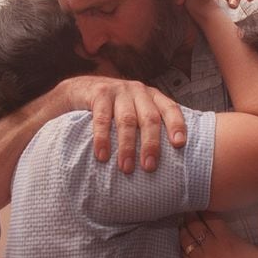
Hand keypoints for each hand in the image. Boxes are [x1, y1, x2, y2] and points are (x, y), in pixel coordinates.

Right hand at [64, 75, 186, 173]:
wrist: (78, 91)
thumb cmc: (113, 109)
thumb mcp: (134, 112)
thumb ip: (147, 127)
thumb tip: (167, 164)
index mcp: (152, 97)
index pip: (170, 108)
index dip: (176, 125)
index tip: (179, 144)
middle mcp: (138, 91)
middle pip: (150, 118)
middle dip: (150, 144)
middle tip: (149, 167)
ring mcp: (118, 90)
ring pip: (127, 120)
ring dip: (127, 146)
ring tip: (126, 168)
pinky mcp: (99, 93)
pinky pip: (102, 118)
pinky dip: (103, 138)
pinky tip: (102, 155)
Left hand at [180, 211, 257, 257]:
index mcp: (227, 239)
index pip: (209, 216)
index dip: (204, 207)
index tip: (202, 201)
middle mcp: (211, 248)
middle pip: (194, 224)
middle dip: (191, 214)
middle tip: (189, 207)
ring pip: (185, 239)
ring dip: (184, 228)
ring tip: (184, 223)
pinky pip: (183, 257)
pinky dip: (181, 247)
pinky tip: (183, 243)